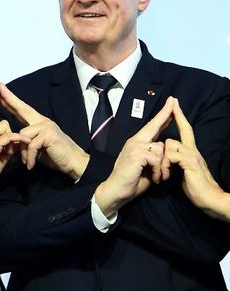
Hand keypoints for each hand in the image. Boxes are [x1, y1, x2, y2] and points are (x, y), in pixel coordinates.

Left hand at [0, 84, 88, 179]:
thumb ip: (27, 139)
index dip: (11, 100)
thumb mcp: (37, 147)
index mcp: (38, 122)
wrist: (74, 162)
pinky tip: (30, 165)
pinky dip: (29, 157)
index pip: (22, 109)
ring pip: (23, 135)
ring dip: (23, 152)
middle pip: (22, 108)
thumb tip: (15, 139)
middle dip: (9, 99)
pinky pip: (31, 145)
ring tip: (27, 162)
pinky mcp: (49, 134)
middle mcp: (42, 121)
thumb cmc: (55, 154)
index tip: (1, 90)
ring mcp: (46, 126)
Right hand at [94, 97, 175, 216]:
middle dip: (165, 113)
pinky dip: (158, 171)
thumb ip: (155, 156)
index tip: (170, 104)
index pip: (152, 126)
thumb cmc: (132, 181)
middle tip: (174, 100)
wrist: (116, 191)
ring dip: (163, 165)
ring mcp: (134, 146)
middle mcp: (135, 141)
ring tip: (158, 177)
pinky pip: (156, 158)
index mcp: (137, 143)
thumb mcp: (147, 166)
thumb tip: (165, 150)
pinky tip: (154, 178)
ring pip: (160, 148)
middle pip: (154, 125)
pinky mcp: (136, 154)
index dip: (162, 115)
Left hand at [161, 100, 229, 220]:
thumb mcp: (184, 171)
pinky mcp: (190, 162)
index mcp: (191, 152)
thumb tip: (168, 156)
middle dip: (169, 132)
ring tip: (163, 174)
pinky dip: (165, 165)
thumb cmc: (196, 187)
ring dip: (162, 159)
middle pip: (174, 137)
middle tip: (170, 120)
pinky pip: (170, 156)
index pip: (186, 130)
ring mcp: (192, 155)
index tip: (174, 104)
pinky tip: (165, 176)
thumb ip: (177, 160)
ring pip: (170, 144)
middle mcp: (192, 150)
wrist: (210, 199)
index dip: (180, 117)